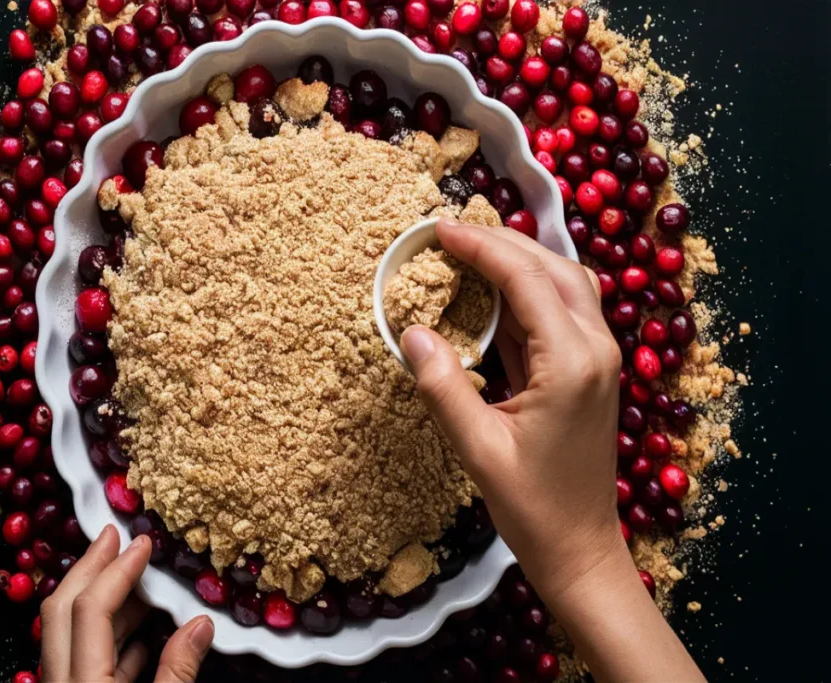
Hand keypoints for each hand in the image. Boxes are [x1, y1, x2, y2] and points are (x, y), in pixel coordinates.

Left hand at [40, 525, 213, 682]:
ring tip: (137, 579)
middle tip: (113, 537)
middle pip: (61, 610)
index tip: (143, 544)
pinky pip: (83, 662)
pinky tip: (140, 637)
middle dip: (90, 568)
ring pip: (70, 634)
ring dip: (102, 601)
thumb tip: (201, 624)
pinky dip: (109, 639)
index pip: (90, 610)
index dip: (118, 571)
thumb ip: (178, 671)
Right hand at [401, 218, 622, 599]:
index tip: (439, 230)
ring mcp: (599, 359)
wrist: (581, 548)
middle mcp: (596, 349)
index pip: (526, 279)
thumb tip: (411, 332)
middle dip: (502, 244)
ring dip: (519, 263)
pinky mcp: (589, 372)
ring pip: (563, 286)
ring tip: (469, 254)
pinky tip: (489, 297)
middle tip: (451, 235)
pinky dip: (525, 296)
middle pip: (553, 268)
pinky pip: (559, 315)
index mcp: (572, 362)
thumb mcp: (477, 449)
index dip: (481, 247)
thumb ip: (443, 387)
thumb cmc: (533, 506)